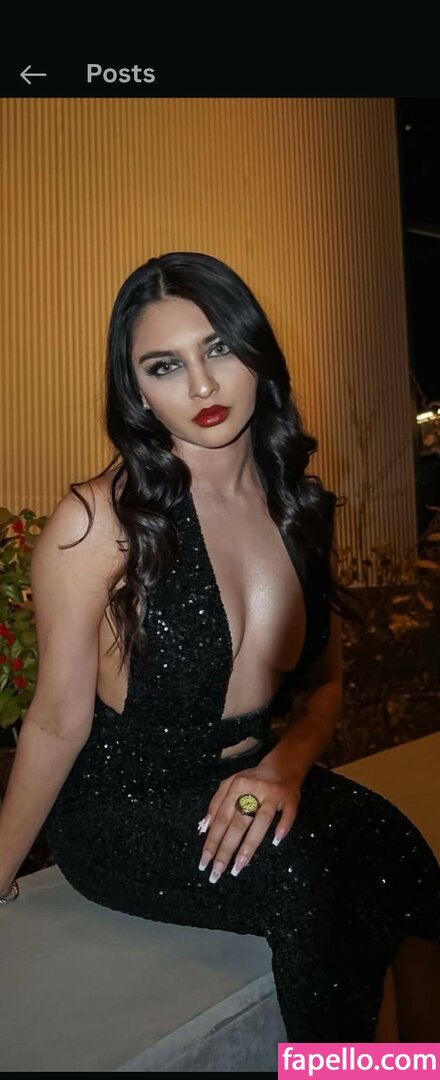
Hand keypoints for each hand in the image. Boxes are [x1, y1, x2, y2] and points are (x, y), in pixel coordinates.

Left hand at [197, 763, 300, 883]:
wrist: (282, 766)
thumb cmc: (253, 780)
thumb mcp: (230, 784)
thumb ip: (217, 803)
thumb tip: (205, 828)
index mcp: (236, 785)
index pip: (222, 817)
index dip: (212, 840)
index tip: (204, 861)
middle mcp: (254, 789)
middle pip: (238, 822)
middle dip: (226, 849)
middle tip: (217, 871)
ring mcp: (273, 794)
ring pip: (261, 821)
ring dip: (249, 845)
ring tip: (238, 867)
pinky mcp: (290, 799)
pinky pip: (288, 814)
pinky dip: (283, 826)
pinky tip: (276, 841)